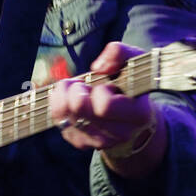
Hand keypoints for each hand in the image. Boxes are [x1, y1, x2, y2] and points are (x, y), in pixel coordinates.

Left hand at [48, 42, 162, 159]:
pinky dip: (58, 104)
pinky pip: (60, 122)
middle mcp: (119, 134)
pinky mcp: (81, 142)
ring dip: (64, 96)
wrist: (131, 116)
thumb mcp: (133, 62)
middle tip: (82, 83)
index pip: (105, 106)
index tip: (104, 85)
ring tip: (74, 88)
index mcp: (137, 115)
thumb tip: (98, 67)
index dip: (99, 90)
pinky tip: (68, 97)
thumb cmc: (131, 85)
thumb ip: (120, 53)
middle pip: (80, 111)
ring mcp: (99, 142)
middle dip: (75, 90)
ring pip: (66, 118)